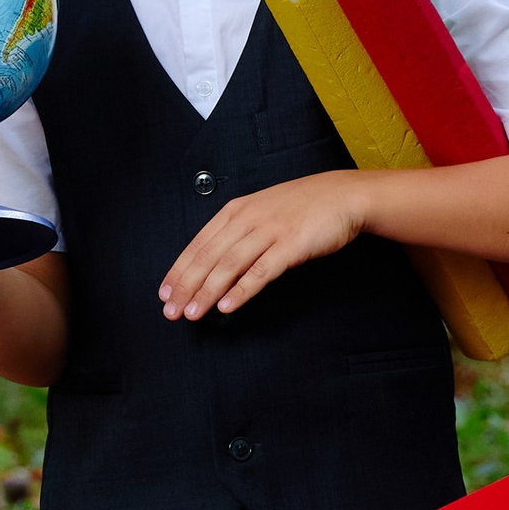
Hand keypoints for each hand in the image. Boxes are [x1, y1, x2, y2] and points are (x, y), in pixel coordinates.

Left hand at [160, 172, 366, 320]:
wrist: (343, 196)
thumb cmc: (302, 207)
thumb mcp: (262, 211)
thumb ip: (238, 232)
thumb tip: (214, 263)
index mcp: (235, 211)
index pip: (198, 244)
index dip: (178, 271)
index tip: (165, 294)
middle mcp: (246, 219)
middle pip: (207, 257)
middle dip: (186, 287)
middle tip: (171, 311)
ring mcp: (268, 231)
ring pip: (228, 266)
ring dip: (207, 292)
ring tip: (193, 314)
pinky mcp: (290, 245)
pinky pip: (260, 271)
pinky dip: (241, 291)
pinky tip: (227, 307)